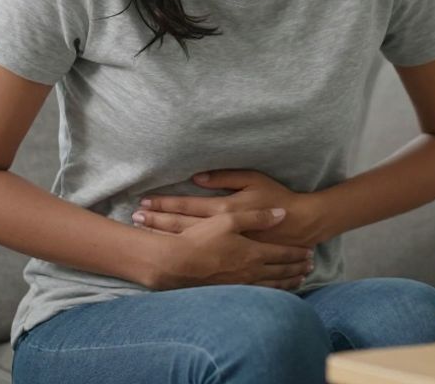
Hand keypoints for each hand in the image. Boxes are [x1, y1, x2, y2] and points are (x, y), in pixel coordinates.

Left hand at [135, 169, 325, 247]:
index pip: (187, 206)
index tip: (144, 202)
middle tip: (134, 218)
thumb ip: (224, 177)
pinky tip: (166, 253)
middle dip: (156, 222)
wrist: (299, 225)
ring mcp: (225, 246)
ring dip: (163, 237)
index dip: (164, 204)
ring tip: (142, 234)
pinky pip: (201, 256)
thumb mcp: (252, 180)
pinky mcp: (230, 257)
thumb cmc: (276, 198)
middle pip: (181, 226)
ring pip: (187, 242)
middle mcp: (221, 229)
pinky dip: (181, 252)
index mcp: (224, 209)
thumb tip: (197, 177)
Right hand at [147, 208, 313, 291]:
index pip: (283, 254)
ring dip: (288, 281)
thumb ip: (257, 217)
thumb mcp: (229, 219)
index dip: (298, 253)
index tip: (310, 251)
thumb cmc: (202, 239)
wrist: (178, 264)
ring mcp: (242, 283)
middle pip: (281, 271)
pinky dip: (272, 292)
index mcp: (254, 252)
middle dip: (297, 268)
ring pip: (272, 284)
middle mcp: (252, 270)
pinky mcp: (231, 291)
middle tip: (310, 266)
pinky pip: (259, 293)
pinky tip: (274, 291)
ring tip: (300, 280)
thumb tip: (282, 214)